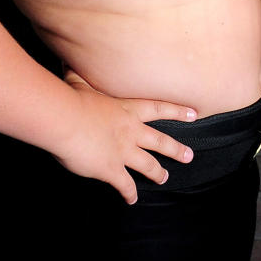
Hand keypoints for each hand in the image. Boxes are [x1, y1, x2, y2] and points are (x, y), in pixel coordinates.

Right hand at [54, 69, 196, 203]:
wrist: (65, 120)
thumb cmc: (72, 99)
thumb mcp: (79, 83)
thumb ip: (79, 75)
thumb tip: (68, 60)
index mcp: (127, 110)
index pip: (160, 109)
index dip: (178, 111)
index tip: (194, 114)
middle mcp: (131, 131)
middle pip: (160, 141)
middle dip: (176, 149)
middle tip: (189, 156)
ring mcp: (123, 152)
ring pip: (148, 165)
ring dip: (157, 173)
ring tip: (164, 178)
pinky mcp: (111, 170)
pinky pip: (125, 185)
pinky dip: (130, 193)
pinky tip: (132, 199)